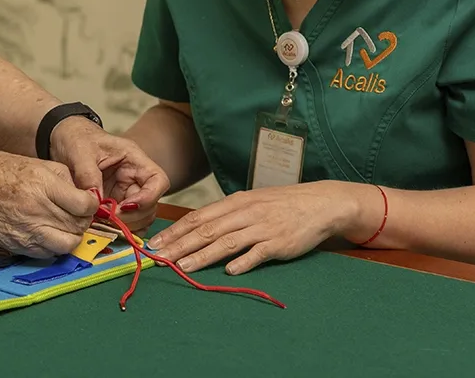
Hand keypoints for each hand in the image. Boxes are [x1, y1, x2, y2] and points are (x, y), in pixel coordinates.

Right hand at [0, 148, 98, 257]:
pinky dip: (54, 245)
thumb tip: (82, 195)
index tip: (86, 201)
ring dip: (71, 236)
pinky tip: (47, 232)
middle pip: (79, 226)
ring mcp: (27, 232)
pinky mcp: (18, 247)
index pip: (86, 205)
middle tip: (75, 212)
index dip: (91, 203)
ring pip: (68, 245)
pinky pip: (48, 253)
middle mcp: (38, 211)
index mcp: (43, 185)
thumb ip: (62, 179)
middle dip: (83, 219)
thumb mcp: (33, 162)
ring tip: (64, 225)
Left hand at [49, 118, 169, 233]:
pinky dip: (115, 228)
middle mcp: (134, 177)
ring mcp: (125, 192)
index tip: (125, 207)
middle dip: (132, 217)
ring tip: (101, 223)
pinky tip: (99, 226)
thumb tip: (95, 201)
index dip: (148, 198)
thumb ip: (88, 176)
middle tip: (107, 219)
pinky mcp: (113, 203)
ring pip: (139, 217)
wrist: (63, 140)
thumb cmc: (76, 138)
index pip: (158, 181)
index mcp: (133, 159)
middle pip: (150, 205)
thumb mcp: (80, 152)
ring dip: (124, 225)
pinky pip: (123, 221)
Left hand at [148, 181, 368, 274]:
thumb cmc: (281, 205)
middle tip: (159, 257)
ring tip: (183, 266)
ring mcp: (262, 227)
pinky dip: (243, 262)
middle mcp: (244, 213)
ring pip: (227, 242)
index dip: (175, 231)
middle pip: (206, 230)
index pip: (198, 217)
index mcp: (235, 203)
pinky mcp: (279, 243)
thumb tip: (197, 230)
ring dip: (203, 255)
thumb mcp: (250, 203)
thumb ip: (226, 216)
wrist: (319, 203)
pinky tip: (229, 272)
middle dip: (180, 245)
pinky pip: (258, 253)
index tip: (155, 243)